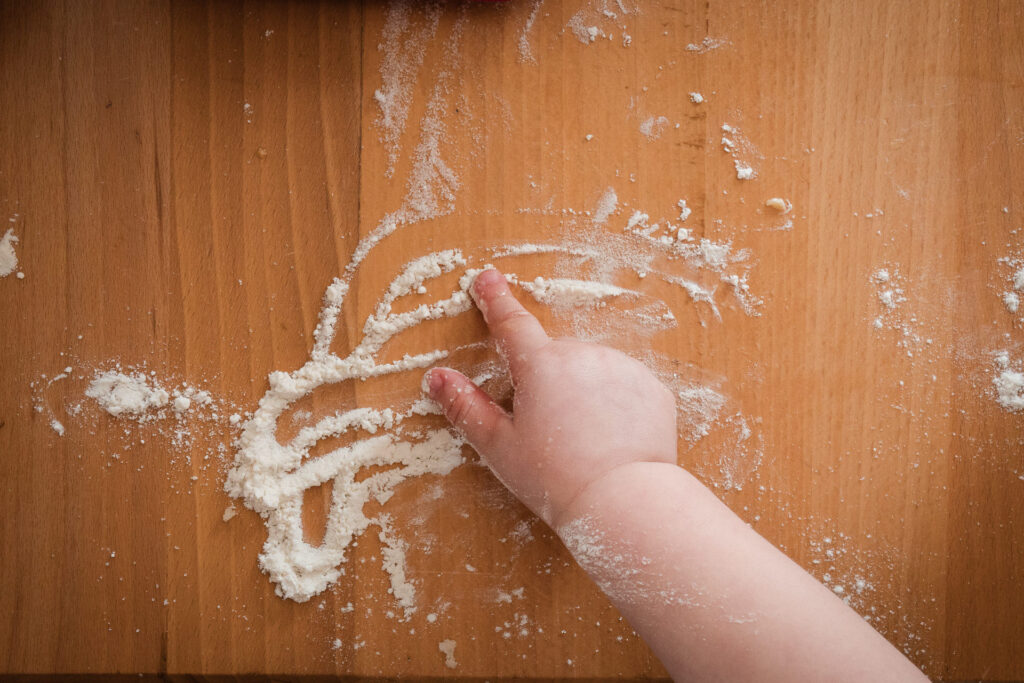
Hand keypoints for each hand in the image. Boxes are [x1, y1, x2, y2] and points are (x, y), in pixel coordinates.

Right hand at [424, 268, 677, 525]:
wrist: (625, 501)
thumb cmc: (555, 478)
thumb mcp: (499, 446)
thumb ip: (466, 407)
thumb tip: (438, 377)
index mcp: (541, 365)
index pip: (511, 323)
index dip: (496, 300)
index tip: (487, 278)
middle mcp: (583, 355)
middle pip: (554, 359)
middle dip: (548, 383)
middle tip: (548, 429)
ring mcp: (623, 368)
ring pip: (591, 372)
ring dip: (583, 393)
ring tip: (583, 441)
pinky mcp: (653, 389)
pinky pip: (624, 388)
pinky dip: (615, 406)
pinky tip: (611, 439)